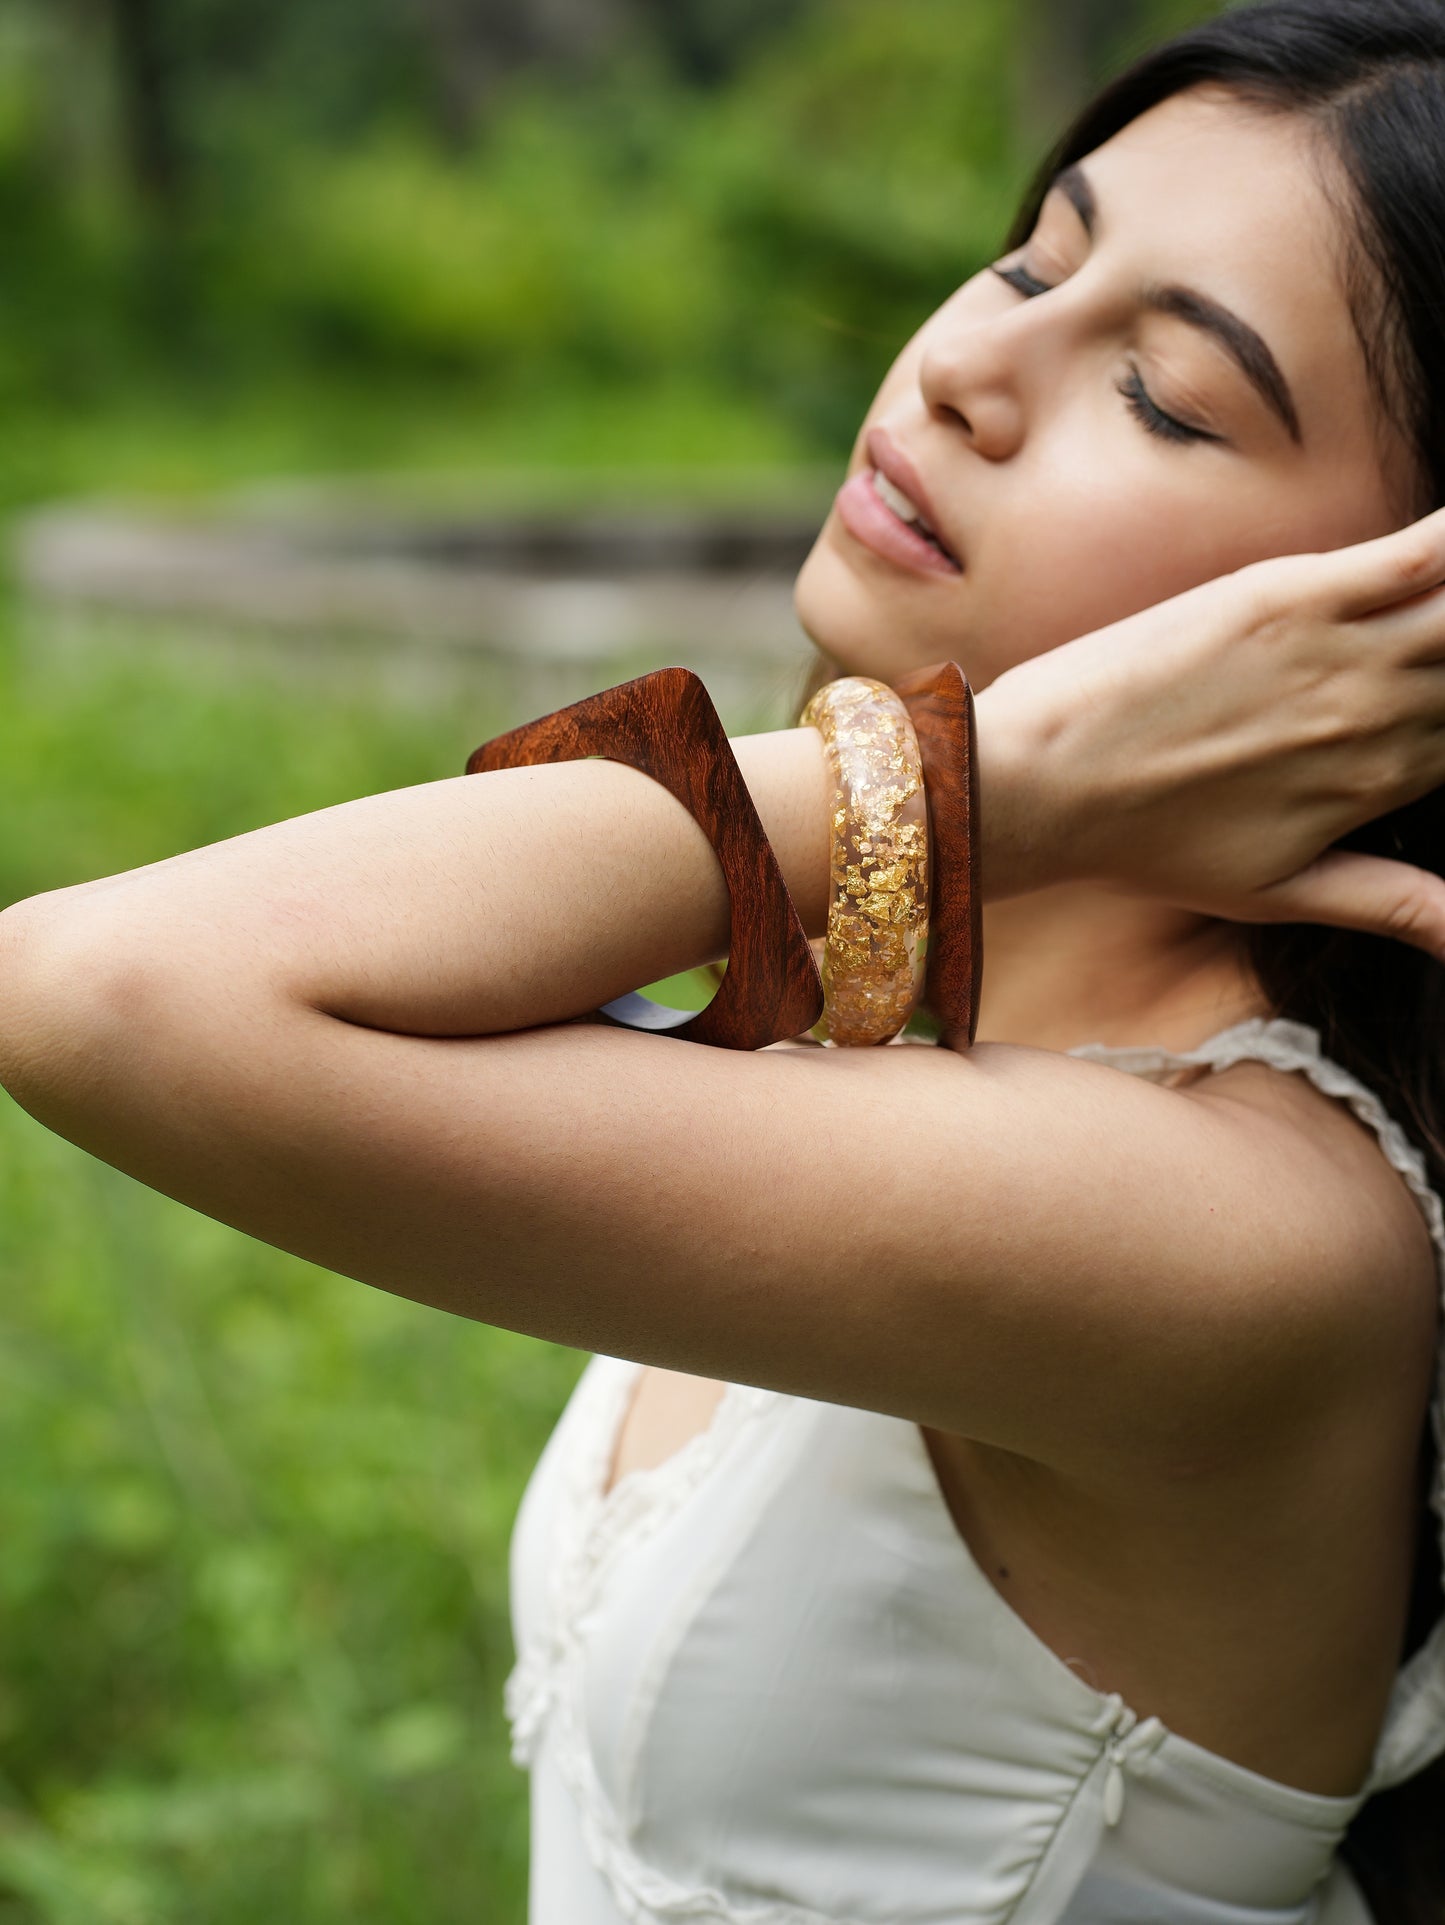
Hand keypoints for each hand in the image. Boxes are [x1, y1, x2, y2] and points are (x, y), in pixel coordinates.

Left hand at [978, 507, 1444, 956]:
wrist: (1041, 790)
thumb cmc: (1141, 844)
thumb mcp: (1276, 897)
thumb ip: (1390, 905)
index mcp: (1378, 784)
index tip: (1437, 695)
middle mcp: (1377, 720)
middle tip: (1434, 651)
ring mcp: (1339, 655)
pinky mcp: (1291, 597)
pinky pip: (1426, 552)